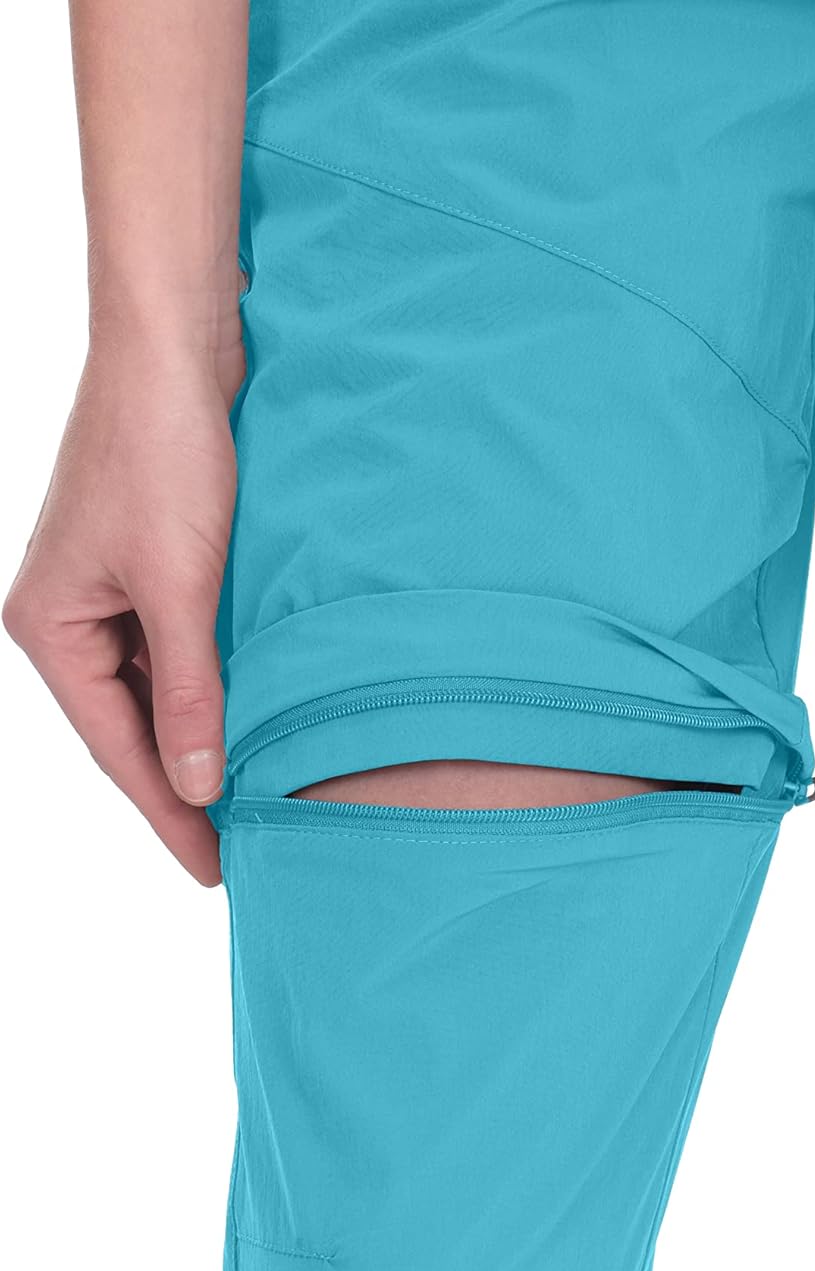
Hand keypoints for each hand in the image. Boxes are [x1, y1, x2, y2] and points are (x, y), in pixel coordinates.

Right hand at [5, 338, 241, 884]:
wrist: (178, 353)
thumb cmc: (166, 458)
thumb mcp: (182, 587)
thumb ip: (191, 689)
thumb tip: (197, 783)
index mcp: (52, 628)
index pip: (117, 748)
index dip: (168, 813)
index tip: (215, 870)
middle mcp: (71, 619)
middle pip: (135, 728)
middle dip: (186, 786)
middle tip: (243, 852)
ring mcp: (109, 595)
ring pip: (161, 692)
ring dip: (205, 738)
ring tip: (258, 800)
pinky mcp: (150, 570)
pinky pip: (179, 652)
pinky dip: (216, 688)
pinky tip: (255, 720)